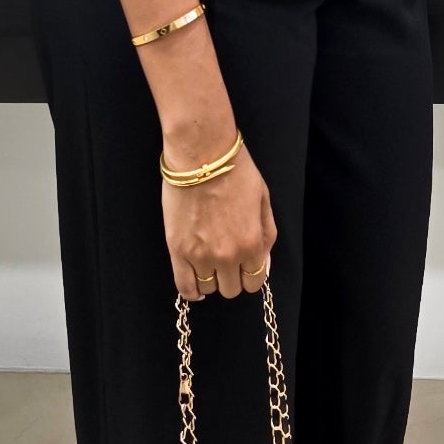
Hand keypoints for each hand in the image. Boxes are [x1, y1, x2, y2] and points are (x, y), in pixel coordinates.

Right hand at [164, 145, 275, 299]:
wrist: (201, 153)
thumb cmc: (235, 171)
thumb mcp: (263, 200)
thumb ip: (267, 236)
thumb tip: (263, 264)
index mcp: (252, 244)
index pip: (255, 282)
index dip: (251, 274)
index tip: (245, 265)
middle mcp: (227, 256)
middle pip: (231, 289)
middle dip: (232, 277)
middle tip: (227, 259)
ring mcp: (200, 255)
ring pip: (209, 288)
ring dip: (212, 279)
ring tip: (209, 262)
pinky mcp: (177, 250)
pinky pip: (184, 286)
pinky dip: (192, 291)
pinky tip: (195, 283)